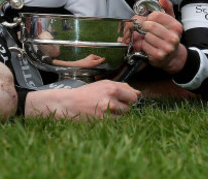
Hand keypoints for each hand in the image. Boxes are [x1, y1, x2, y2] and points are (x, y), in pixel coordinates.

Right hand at [26, 80, 140, 119]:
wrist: (69, 104)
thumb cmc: (87, 93)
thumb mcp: (103, 84)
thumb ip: (122, 87)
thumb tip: (138, 93)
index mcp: (112, 88)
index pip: (133, 96)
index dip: (130, 99)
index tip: (124, 99)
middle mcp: (110, 99)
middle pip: (129, 107)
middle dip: (124, 107)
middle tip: (111, 105)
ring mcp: (107, 112)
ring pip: (123, 116)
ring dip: (118, 114)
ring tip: (105, 110)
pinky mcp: (102, 121)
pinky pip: (115, 123)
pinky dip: (112, 121)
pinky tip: (102, 116)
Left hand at [132, 0, 186, 73]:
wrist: (172, 56)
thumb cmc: (169, 36)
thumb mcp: (170, 21)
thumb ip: (167, 8)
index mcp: (176, 26)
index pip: (156, 15)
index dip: (150, 17)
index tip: (150, 20)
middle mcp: (173, 37)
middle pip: (150, 25)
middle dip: (145, 26)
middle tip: (146, 28)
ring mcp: (166, 48)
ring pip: (146, 36)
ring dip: (144, 36)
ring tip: (149, 38)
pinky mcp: (158, 56)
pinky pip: (144, 45)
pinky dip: (143, 44)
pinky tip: (149, 45)